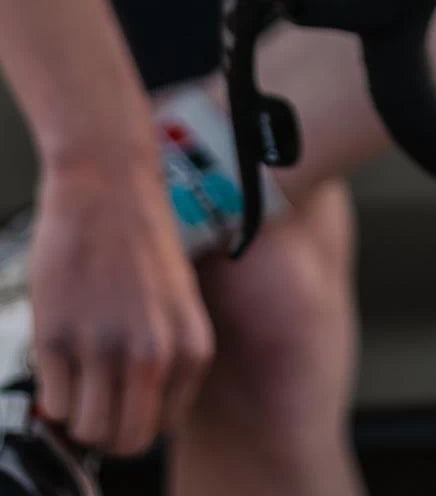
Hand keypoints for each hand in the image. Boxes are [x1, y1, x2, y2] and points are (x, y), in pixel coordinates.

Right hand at [30, 144, 214, 455]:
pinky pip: (52, 403)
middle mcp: (154, 354)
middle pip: (127, 441)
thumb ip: (167, 355)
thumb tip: (138, 408)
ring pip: (87, 429)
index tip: (124, 399)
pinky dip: (51, 391)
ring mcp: (104, 348)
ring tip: (79, 376)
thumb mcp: (178, 300)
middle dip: (108, 427)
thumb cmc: (144, 238)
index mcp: (192, 346)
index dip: (139, 417)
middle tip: (96, 399)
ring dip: (77, 412)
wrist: (110, 186)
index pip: (164, 427)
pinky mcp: (58, 337)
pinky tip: (61, 356)